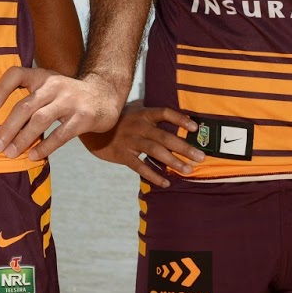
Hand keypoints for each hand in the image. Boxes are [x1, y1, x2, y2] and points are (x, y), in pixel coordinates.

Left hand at [0, 67, 124, 161]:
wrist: (105, 94)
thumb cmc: (67, 95)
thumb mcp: (48, 87)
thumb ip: (29, 99)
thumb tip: (0, 126)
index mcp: (42, 76)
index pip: (16, 74)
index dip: (1, 88)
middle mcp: (54, 85)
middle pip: (25, 106)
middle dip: (7, 128)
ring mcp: (70, 100)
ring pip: (40, 120)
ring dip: (23, 139)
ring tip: (10, 154)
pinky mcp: (83, 117)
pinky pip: (61, 134)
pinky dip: (45, 146)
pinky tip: (33, 156)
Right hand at [79, 101, 202, 187]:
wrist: (90, 129)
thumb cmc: (117, 120)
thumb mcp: (132, 110)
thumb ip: (150, 111)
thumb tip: (171, 111)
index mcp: (143, 114)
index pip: (164, 113)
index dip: (180, 119)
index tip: (195, 127)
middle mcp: (138, 126)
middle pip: (164, 137)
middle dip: (184, 147)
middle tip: (201, 157)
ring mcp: (129, 141)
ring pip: (154, 151)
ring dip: (173, 162)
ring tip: (188, 170)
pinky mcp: (122, 154)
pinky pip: (139, 166)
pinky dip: (153, 175)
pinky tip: (165, 182)